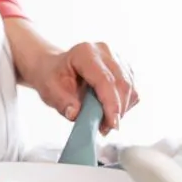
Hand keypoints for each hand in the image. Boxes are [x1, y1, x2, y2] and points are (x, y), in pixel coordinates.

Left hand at [24, 41, 138, 133]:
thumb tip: (75, 114)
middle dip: (117, 111)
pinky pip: (132, 91)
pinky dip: (123, 106)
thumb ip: (62, 102)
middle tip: (104, 129)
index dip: (111, 104)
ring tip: (103, 122)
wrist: (54, 68)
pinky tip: (108, 110)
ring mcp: (118, 59)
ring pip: (130, 89)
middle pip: (122, 85)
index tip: (112, 124)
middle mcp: (105, 52)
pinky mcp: (125, 69)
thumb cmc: (52, 77)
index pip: (105, 80)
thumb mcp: (49, 89)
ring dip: (121, 110)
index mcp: (85, 53)